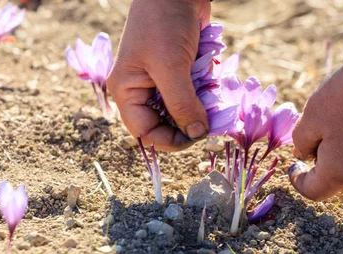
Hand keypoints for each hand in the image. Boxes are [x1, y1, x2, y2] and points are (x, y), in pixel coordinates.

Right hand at [107, 0, 210, 150]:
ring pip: (185, 111)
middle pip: (167, 124)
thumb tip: (196, 134)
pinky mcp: (181, 73)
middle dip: (190, 123)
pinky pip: (195, 94)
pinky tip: (214, 80)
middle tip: (214, 119)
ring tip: (214, 94)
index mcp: (128, 92)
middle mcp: (143, 91)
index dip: (170, 141)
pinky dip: (207, 92)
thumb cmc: (163, 24)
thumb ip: (182, 103)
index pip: (146, 133)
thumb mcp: (171, 66)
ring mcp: (163, 82)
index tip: (197, 137)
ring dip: (202, 107)